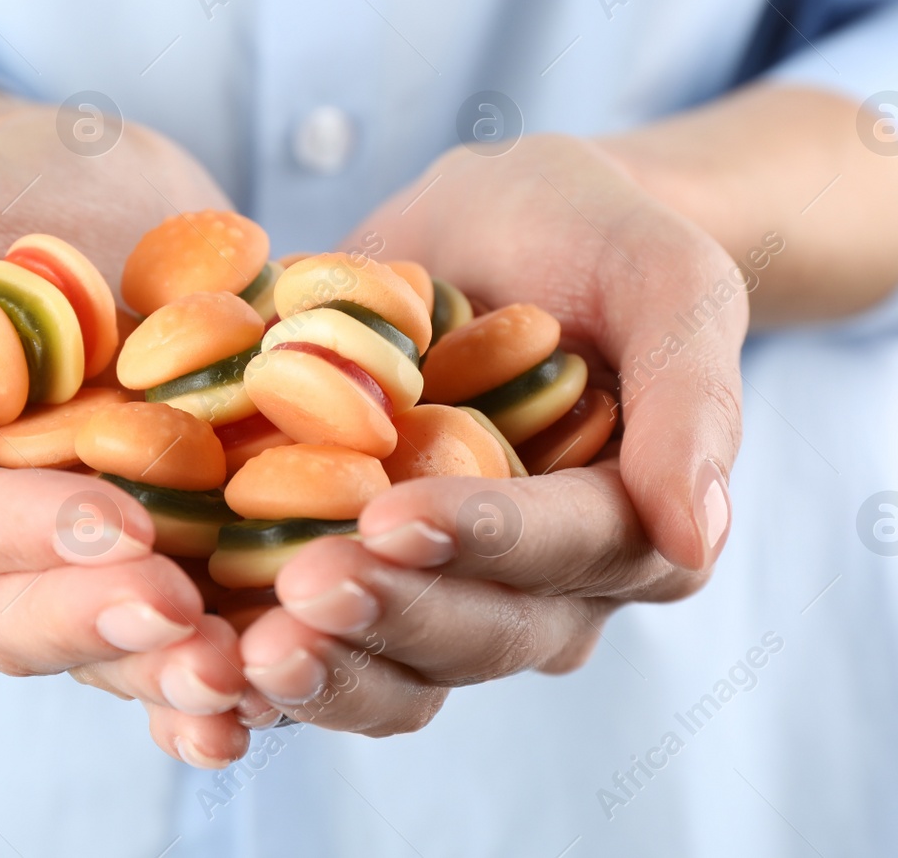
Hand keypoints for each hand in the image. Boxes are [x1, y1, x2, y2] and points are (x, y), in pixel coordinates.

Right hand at [0, 77, 251, 766]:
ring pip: (95, 648)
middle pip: (8, 616)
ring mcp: (64, 564)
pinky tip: (277, 685)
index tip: (117, 523)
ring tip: (243, 675)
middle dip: (96, 621)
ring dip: (162, 670)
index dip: (17, 534)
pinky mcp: (157, 562)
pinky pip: (176, 634)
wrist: (101, 190)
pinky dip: (220, 664)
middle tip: (187, 615)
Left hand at [235, 134, 745, 734]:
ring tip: (241, 648)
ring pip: (399, 668)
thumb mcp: (667, 280)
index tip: (394, 517)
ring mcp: (451, 592)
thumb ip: (694, 397)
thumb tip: (699, 534)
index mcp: (630, 525)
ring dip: (325, 666)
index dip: (484, 542)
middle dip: (389, 614)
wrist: (501, 228)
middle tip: (298, 588)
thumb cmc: (593, 237)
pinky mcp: (367, 581)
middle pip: (477, 632)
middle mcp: (545, 586)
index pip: (566, 551)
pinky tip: (197, 660)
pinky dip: (267, 665)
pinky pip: (325, 648)